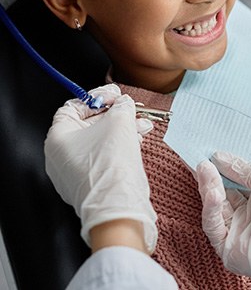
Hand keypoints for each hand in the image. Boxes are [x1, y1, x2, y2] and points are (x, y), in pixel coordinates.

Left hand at [44, 84, 157, 252]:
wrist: (119, 205)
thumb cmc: (111, 164)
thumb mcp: (120, 121)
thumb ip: (122, 106)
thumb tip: (124, 103)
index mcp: (58, 138)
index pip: (74, 107)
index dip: (97, 97)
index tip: (115, 95)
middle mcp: (61, 156)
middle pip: (89, 123)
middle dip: (115, 114)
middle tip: (130, 108)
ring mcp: (75, 172)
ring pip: (100, 141)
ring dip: (122, 129)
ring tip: (142, 125)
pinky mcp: (91, 183)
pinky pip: (104, 157)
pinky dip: (121, 146)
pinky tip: (138, 140)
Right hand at [197, 152, 250, 289]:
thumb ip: (240, 168)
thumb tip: (217, 156)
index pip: (231, 182)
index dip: (219, 169)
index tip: (206, 154)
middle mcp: (245, 216)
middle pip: (220, 194)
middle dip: (209, 176)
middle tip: (200, 160)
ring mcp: (236, 232)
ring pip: (214, 208)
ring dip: (208, 187)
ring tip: (204, 169)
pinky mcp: (227, 249)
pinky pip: (213, 226)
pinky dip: (210, 208)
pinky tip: (213, 193)